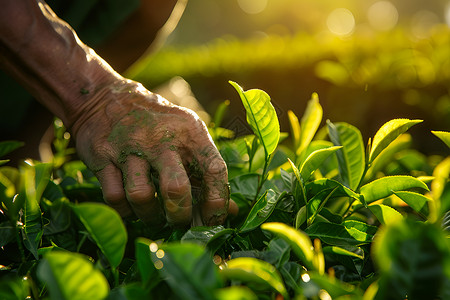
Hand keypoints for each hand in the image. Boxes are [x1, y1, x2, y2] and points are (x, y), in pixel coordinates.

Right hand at [71, 79, 236, 225]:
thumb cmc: (158, 126)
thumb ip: (206, 173)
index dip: (218, 202)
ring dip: (150, 217)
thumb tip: (232, 210)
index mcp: (190, 131)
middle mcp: (161, 138)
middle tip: (180, 222)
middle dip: (181, 216)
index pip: (214, 170)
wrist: (106, 99)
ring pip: (141, 196)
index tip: (214, 220)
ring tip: (155, 217)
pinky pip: (114, 198)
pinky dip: (125, 211)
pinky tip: (132, 207)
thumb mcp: (187, 136)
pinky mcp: (103, 156)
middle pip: (176, 189)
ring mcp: (130, 147)